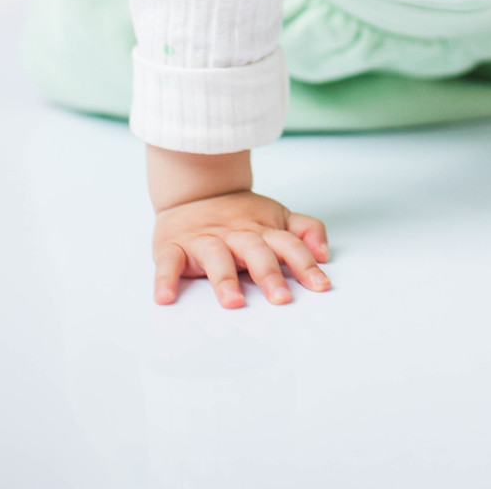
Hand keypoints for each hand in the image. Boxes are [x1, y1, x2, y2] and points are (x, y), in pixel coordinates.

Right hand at [152, 190, 331, 308]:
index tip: (321, 286)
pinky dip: (165, 279)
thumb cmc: (240, 214)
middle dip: (269, 274)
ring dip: (224, 279)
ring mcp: (204, 240)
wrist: (196, 190)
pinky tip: (165, 297)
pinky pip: (168, 263)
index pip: (288, 244)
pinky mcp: (174, 246)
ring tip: (233, 302)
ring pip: (216, 258)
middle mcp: (235, 234)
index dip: (306, 264)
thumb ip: (305, 230)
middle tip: (282, 298)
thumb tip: (326, 252)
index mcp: (262, 229)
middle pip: (255, 251)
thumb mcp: (277, 216)